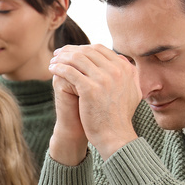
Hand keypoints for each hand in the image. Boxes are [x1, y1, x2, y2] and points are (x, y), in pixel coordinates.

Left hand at [49, 44, 140, 158]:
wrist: (115, 136)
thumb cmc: (120, 117)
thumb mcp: (133, 92)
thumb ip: (130, 74)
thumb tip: (123, 59)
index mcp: (126, 69)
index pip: (100, 49)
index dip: (83, 48)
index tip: (72, 51)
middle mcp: (116, 71)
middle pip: (87, 51)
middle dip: (70, 50)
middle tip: (58, 53)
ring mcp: (103, 79)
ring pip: (77, 59)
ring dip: (62, 57)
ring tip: (53, 60)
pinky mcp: (90, 89)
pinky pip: (69, 71)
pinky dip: (58, 68)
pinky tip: (51, 69)